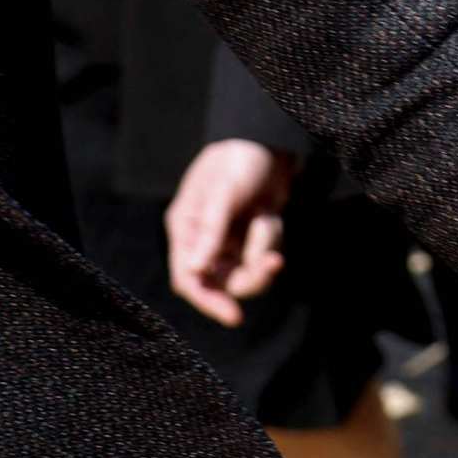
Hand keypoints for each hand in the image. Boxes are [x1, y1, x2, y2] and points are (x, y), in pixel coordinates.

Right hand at [163, 138, 296, 323]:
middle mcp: (203, 240)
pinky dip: (270, 239)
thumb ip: (210, 231)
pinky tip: (269, 212)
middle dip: (248, 275)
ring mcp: (227, 241)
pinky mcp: (249, 238)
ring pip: (245, 273)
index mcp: (185, 228)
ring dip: (261, 252)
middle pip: (220, 283)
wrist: (268, 141)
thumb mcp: (223, 193)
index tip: (234, 316)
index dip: (207, 301)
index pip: (188, 278)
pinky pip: (261, 257)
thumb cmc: (238, 161)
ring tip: (268, 220)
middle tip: (272, 263)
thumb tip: (196, 271)